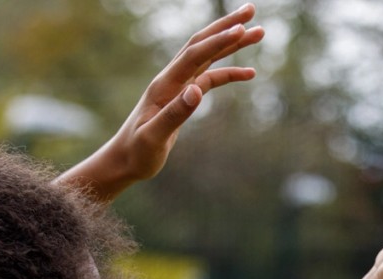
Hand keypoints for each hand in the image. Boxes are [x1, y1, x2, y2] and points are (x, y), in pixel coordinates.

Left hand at [58, 4, 263, 200]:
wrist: (125, 160)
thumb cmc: (137, 152)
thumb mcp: (154, 137)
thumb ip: (174, 114)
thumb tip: (197, 91)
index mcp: (164, 85)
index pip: (194, 55)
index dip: (217, 41)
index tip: (240, 29)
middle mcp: (171, 78)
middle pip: (201, 43)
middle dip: (226, 27)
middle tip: (251, 10)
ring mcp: (179, 86)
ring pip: (208, 56)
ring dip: (232, 43)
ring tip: (257, 32)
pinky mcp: (184, 97)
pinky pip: (210, 77)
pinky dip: (230, 72)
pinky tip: (250, 73)